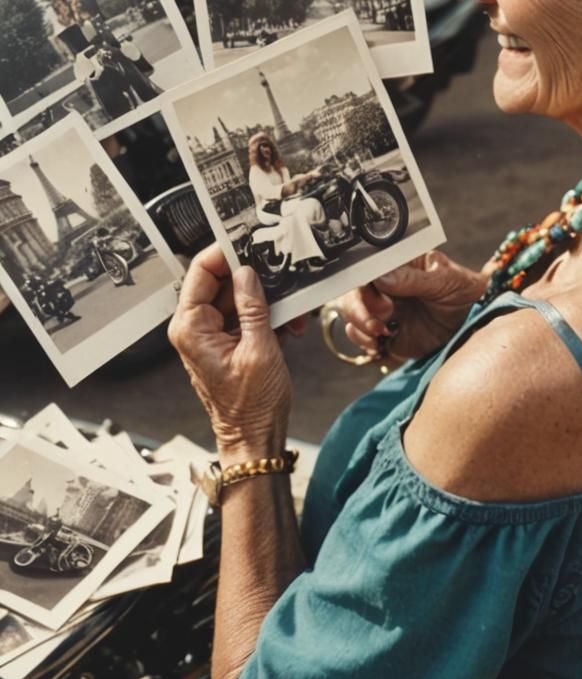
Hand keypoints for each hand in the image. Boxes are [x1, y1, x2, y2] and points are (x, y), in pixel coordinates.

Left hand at [168, 245, 293, 462]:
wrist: (255, 437)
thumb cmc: (252, 404)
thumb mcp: (259, 349)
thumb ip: (252, 306)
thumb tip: (248, 271)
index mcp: (191, 327)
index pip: (202, 272)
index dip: (226, 253)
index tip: (252, 241)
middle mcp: (196, 327)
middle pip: (224, 283)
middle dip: (258, 280)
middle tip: (285, 276)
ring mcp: (213, 334)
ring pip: (242, 298)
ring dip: (270, 302)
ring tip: (293, 315)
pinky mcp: (230, 342)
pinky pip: (249, 316)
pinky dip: (271, 317)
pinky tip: (291, 328)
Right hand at [338, 250, 487, 361]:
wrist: (480, 323)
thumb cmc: (466, 292)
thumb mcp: (446, 280)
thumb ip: (414, 279)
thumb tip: (382, 277)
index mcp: (399, 267)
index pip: (368, 270)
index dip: (365, 286)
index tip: (382, 301)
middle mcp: (387, 289)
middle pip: (352, 295)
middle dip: (359, 311)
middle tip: (382, 321)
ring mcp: (385, 313)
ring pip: (352, 318)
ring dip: (359, 329)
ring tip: (382, 336)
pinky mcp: (389, 336)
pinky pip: (364, 340)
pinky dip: (365, 345)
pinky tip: (381, 348)